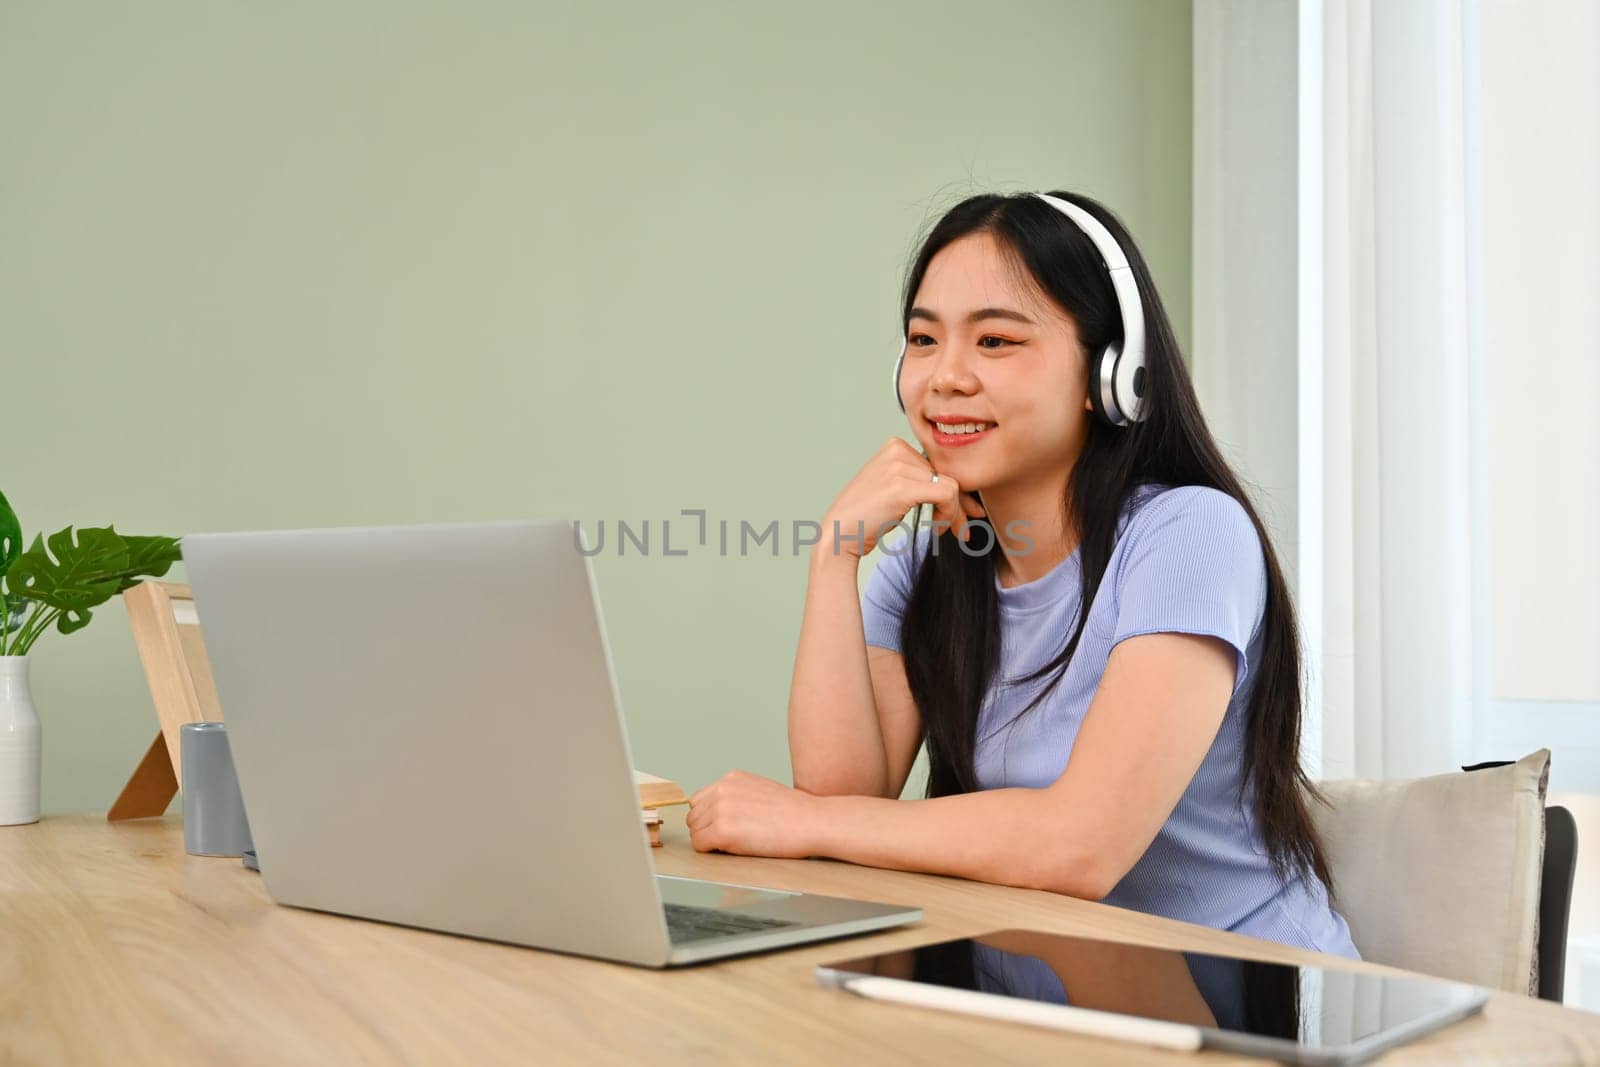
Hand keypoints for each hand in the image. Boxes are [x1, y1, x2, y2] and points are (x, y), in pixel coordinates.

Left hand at [686, 770, 824, 858]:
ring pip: (695, 830)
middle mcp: (722, 789)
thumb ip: (737, 797)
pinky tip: (731, 850)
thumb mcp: (760, 791)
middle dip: (707, 829)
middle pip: (694, 815)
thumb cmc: (794, 813)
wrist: (811, 821)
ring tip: (734, 844)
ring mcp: (721, 809)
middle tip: (730, 839)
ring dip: (709, 840)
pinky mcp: (723, 830)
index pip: (700, 800)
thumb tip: (720, 814)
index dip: (709, 817)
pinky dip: (710, 850)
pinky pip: (700, 844)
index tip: (724, 827)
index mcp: (731, 778)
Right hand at [817, 437, 986, 560]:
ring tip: (945, 531)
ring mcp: (898, 466)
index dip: (956, 492)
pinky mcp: (903, 486)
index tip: (967, 513)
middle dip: (959, 505)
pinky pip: (947, 494)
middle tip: (963, 529)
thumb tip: (963, 495)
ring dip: (954, 514)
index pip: (938, 466)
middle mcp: (897, 449)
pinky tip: (937, 528)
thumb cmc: (867, 519)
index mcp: (895, 446)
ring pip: (951, 486)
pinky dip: (949, 514)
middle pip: (947, 475)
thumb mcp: (897, 492)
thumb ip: (923, 485)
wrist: (840, 534)